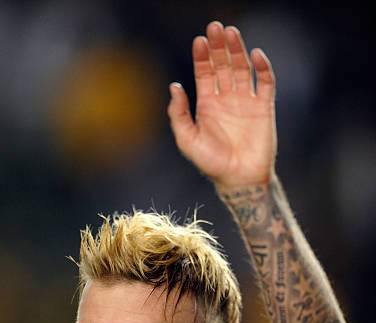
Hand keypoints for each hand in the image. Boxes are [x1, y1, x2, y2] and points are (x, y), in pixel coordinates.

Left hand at [168, 22, 276, 189]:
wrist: (239, 179)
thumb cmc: (211, 163)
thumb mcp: (187, 140)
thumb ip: (179, 114)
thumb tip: (174, 86)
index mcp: (207, 105)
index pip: (204, 72)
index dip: (202, 56)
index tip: (199, 40)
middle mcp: (226, 99)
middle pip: (223, 65)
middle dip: (219, 47)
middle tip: (216, 27)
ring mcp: (246, 102)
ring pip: (243, 69)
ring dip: (238, 51)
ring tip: (232, 33)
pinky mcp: (264, 108)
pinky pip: (266, 83)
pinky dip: (263, 68)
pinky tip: (256, 55)